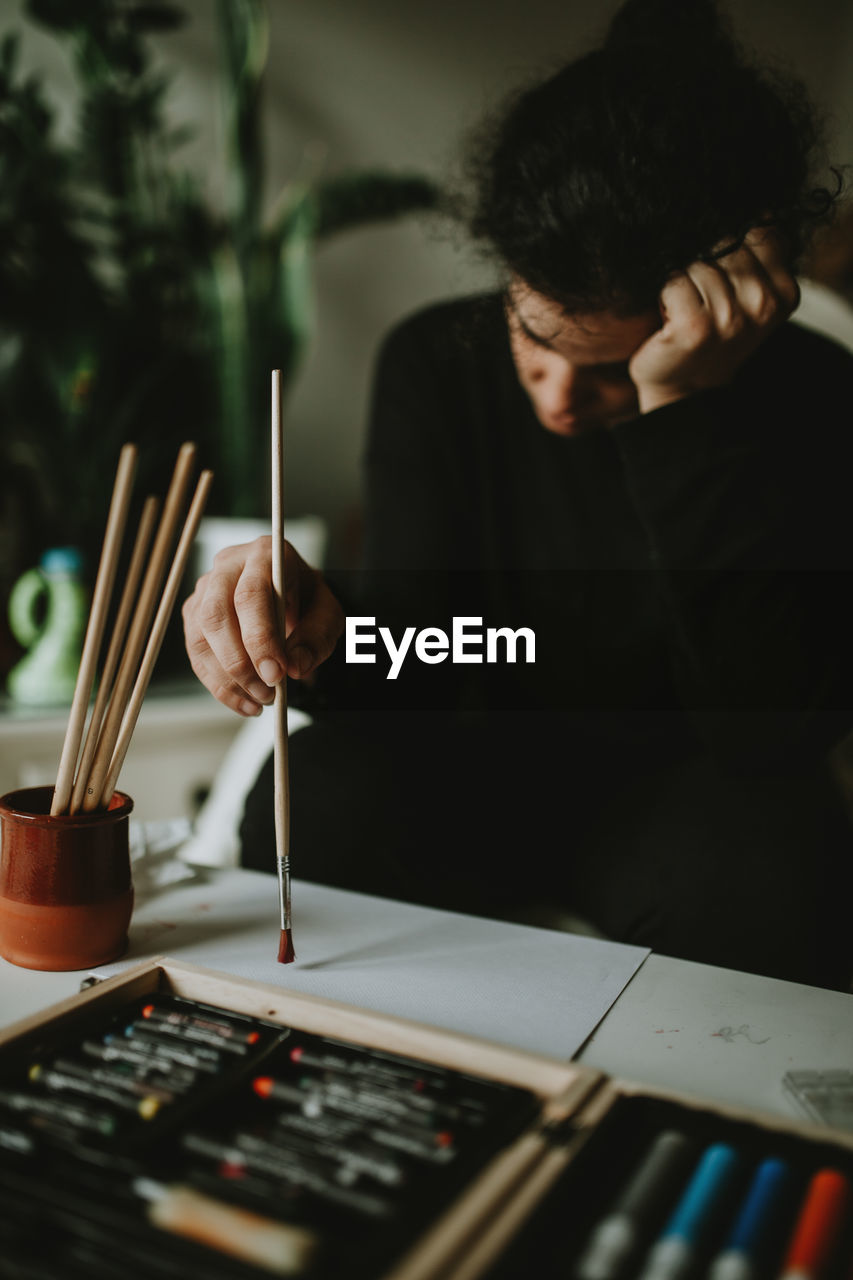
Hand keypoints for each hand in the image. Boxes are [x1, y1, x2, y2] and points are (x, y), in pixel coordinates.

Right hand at [182, 536, 343, 715]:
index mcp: (263, 555)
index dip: (260, 638)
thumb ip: (317, 637)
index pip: (251, 595)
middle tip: (268, 691)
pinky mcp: (194, 616)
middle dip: (240, 662)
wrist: (291, 595)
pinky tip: (245, 701)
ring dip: (229, 678)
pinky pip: (197, 654)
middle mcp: (227, 567)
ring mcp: (205, 590)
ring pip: (200, 637)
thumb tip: (296, 668)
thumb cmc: (307, 600)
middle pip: (216, 615)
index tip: (277, 673)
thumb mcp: (327, 614)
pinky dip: (219, 685)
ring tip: (261, 700)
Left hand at [629, 226, 799, 413]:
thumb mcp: (744, 290)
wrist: (682, 386)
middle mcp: (764, 304)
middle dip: (701, 261)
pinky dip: (664, 294)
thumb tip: (742, 202)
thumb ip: (752, 250)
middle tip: (698, 297)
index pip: (756, 229)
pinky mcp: (696, 328)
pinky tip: (670, 317)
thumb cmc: (709, 331)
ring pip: (696, 261)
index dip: (727, 244)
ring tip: (684, 309)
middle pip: (723, 242)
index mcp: (784, 291)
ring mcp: (732, 318)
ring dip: (680, 280)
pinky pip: (673, 281)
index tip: (719, 275)